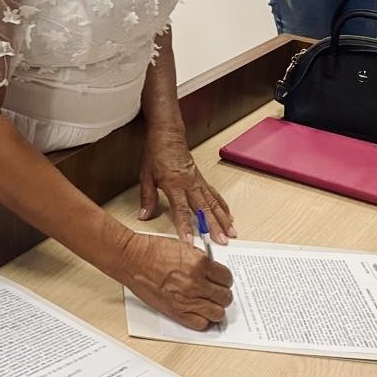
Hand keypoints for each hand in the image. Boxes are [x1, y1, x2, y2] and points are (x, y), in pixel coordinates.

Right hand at [119, 232, 232, 330]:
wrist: (131, 258)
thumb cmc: (151, 249)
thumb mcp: (182, 246)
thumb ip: (199, 260)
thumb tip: (211, 271)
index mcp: (199, 262)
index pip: (227, 277)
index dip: (224, 280)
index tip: (220, 281)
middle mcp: (196, 282)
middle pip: (225, 297)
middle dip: (221, 295)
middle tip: (215, 293)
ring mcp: (187, 298)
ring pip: (217, 313)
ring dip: (214, 308)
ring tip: (207, 303)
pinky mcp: (177, 311)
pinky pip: (201, 323)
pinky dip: (202, 319)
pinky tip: (196, 311)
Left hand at [139, 124, 234, 244]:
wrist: (167, 135)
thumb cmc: (156, 153)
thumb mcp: (145, 175)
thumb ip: (147, 197)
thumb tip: (144, 215)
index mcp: (173, 184)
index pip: (181, 210)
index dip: (185, 227)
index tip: (190, 241)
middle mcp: (189, 184)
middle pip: (203, 209)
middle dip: (213, 227)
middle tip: (221, 242)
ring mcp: (198, 181)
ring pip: (213, 203)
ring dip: (223, 219)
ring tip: (232, 233)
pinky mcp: (202, 179)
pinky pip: (215, 194)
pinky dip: (223, 206)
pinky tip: (229, 216)